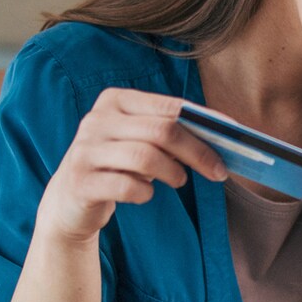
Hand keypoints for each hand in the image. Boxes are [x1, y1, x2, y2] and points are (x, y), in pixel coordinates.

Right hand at [35, 89, 225, 246]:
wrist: (69, 200)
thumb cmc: (117, 166)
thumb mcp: (140, 142)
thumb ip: (171, 133)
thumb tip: (221, 135)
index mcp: (115, 100)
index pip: (170, 107)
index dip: (206, 123)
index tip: (232, 139)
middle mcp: (97, 120)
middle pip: (162, 131)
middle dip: (198, 152)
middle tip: (218, 171)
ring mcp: (85, 150)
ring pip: (145, 157)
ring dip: (173, 173)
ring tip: (179, 180)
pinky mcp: (80, 181)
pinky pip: (126, 186)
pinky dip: (144, 192)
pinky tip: (145, 194)